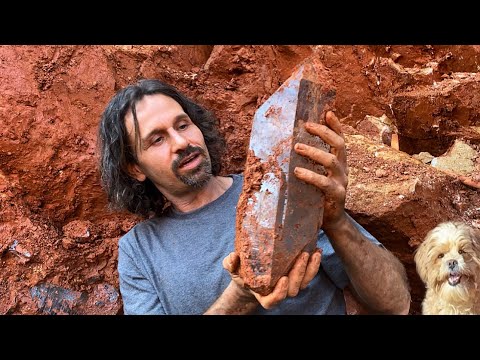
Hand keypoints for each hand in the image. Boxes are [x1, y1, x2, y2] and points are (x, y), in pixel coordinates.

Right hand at [223, 249, 321, 309]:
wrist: (252, 273)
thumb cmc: (243, 273)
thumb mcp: (233, 269)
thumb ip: (231, 264)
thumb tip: (233, 256)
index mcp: (264, 295)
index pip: (272, 301)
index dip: (279, 294)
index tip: (282, 279)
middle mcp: (279, 292)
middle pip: (292, 290)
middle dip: (299, 274)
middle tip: (302, 256)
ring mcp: (290, 285)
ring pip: (304, 283)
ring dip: (310, 269)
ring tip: (314, 253)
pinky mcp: (297, 276)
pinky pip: (308, 274)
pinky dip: (314, 264)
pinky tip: (316, 250)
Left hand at [293, 110, 348, 230]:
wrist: (331, 221)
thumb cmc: (319, 195)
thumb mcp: (318, 175)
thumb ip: (311, 163)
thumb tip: (289, 146)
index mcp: (339, 162)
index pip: (341, 139)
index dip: (336, 125)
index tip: (327, 112)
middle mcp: (343, 169)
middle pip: (339, 144)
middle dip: (324, 132)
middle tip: (306, 126)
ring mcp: (341, 182)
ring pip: (331, 161)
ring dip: (313, 151)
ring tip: (296, 148)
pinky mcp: (336, 195)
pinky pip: (324, 183)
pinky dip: (311, 176)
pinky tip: (297, 172)